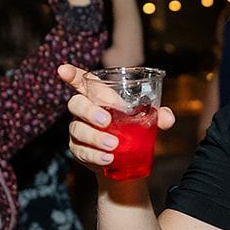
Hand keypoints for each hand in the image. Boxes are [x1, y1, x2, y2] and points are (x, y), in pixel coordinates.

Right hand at [58, 64, 174, 177]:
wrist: (125, 160)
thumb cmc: (133, 130)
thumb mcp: (147, 121)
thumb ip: (158, 116)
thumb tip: (167, 118)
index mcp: (98, 96)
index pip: (82, 81)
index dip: (72, 74)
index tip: (63, 69)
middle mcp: (84, 111)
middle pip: (76, 104)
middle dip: (89, 111)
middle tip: (106, 121)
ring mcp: (78, 130)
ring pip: (78, 130)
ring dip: (96, 137)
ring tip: (114, 145)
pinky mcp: (78, 149)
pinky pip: (81, 151)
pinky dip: (95, 155)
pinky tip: (108, 159)